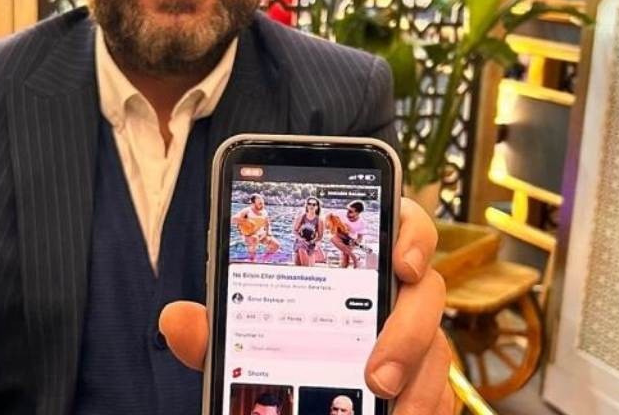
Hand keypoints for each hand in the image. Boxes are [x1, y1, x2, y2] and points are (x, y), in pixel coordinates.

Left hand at [159, 196, 453, 413]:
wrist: (293, 396)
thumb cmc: (279, 343)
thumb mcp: (245, 335)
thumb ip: (218, 325)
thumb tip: (175, 320)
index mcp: (360, 261)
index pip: (404, 224)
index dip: (412, 234)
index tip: (399, 261)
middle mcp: (397, 294)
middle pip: (427, 294)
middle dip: (407, 334)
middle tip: (375, 376)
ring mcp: (419, 339)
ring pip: (438, 352)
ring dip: (418, 387)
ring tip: (389, 413)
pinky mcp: (426, 382)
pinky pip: (443, 396)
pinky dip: (428, 410)